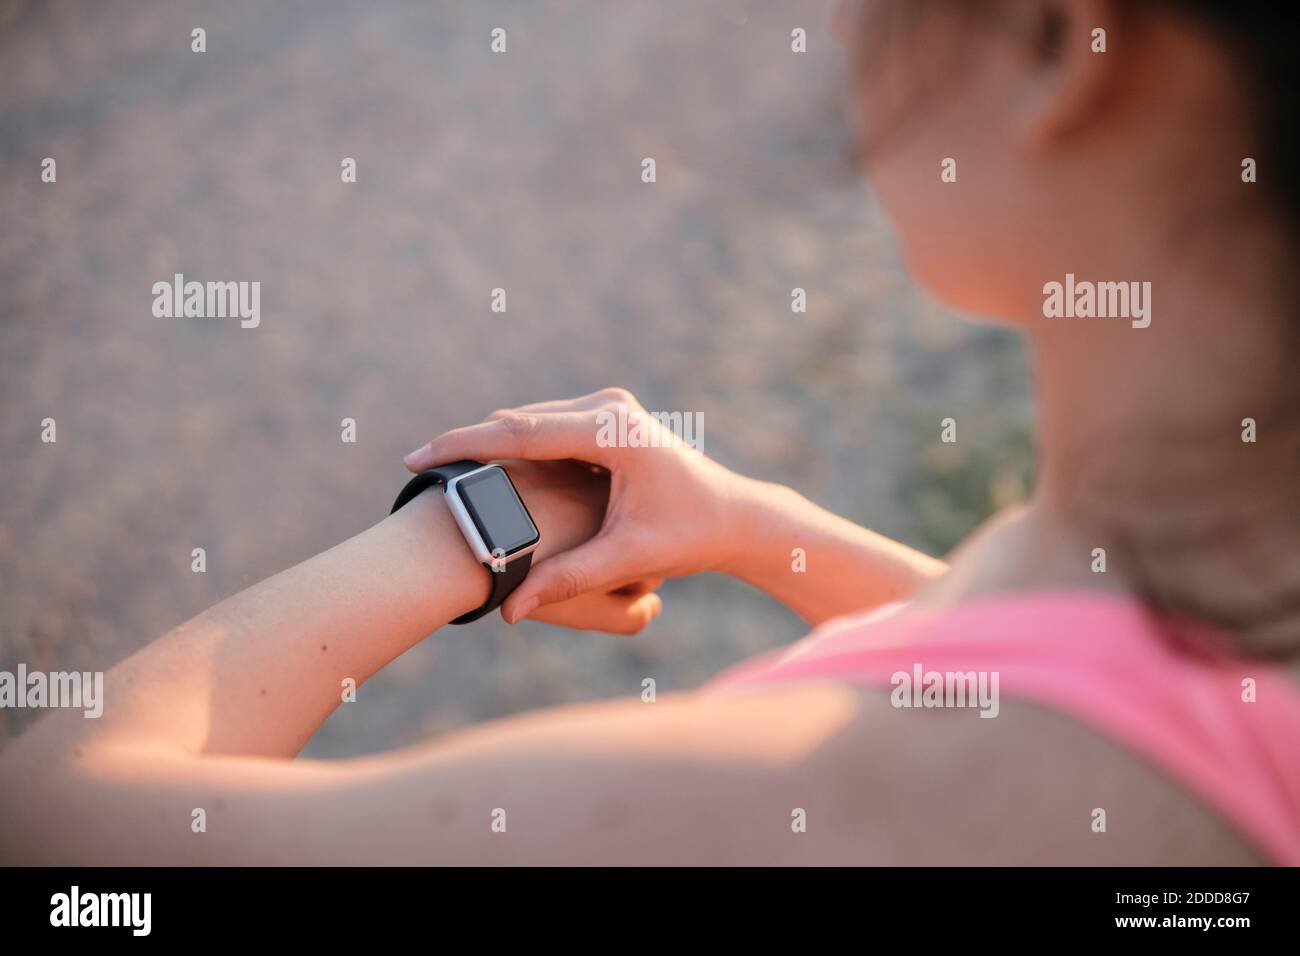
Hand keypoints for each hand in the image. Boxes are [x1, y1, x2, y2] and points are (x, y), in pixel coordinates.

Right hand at [404, 389, 755, 624]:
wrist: (732, 514)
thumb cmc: (690, 535)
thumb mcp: (631, 558)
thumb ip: (572, 579)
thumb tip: (512, 611)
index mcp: (615, 429)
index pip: (523, 432)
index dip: (466, 446)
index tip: (418, 459)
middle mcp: (610, 406)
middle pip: (519, 422)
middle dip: (467, 445)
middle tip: (413, 468)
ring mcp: (607, 407)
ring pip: (528, 424)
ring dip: (487, 446)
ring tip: (435, 473)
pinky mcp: (604, 418)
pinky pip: (545, 430)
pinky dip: (512, 449)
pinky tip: (477, 474)